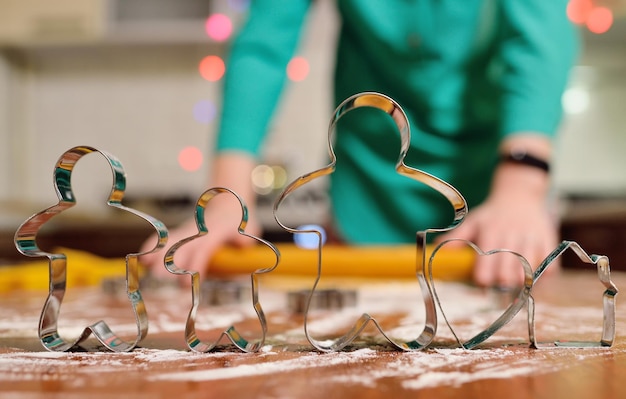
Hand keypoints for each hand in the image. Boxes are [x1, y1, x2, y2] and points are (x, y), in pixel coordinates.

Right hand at [139, 197, 261, 280]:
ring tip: (145, 266)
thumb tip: (244, 244)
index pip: (203, 249)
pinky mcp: (182, 233)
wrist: (228, 201)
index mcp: (214, 233)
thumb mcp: (248, 227)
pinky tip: (143, 258)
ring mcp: (188, 231)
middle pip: (181, 246)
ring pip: (170, 241)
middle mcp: (198, 232)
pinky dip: (153, 244)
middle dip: (169, 260)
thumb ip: (244, 237)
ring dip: (157, 253)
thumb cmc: (239, 220)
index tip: (187, 282)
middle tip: (158, 276)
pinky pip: (166, 238)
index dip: (195, 264)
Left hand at [437, 189, 557, 286]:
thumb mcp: (472, 221)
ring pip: (531, 267)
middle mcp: (513, 234)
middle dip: (503, 282)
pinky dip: (542, 277)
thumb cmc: (491, 215)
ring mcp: (533, 238)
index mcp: (491, 231)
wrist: (520, 196)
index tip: (481, 284)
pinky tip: (533, 281)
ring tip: (515, 291)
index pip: (488, 257)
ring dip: (523, 282)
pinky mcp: (549, 241)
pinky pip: (549, 265)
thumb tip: (435, 248)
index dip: (484, 274)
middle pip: (510, 266)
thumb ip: (456, 237)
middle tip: (498, 291)